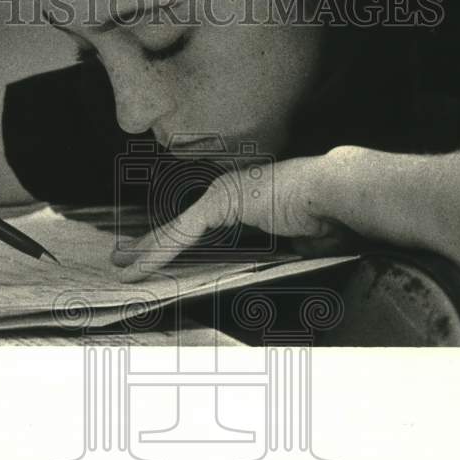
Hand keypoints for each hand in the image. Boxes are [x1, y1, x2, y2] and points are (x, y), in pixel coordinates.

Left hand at [111, 154, 354, 280]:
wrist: (338, 193)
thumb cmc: (329, 215)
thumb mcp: (296, 241)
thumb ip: (280, 248)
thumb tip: (283, 260)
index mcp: (244, 200)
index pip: (200, 227)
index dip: (175, 242)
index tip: (158, 258)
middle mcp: (228, 192)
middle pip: (180, 226)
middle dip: (150, 244)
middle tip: (122, 258)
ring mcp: (222, 193)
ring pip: (174, 230)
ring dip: (146, 251)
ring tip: (121, 266)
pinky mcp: (220, 201)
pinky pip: (182, 233)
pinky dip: (159, 252)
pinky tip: (138, 267)